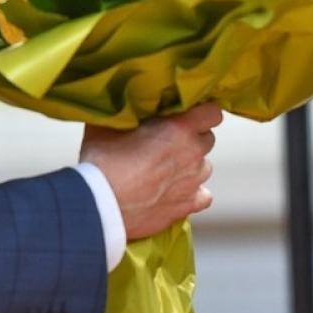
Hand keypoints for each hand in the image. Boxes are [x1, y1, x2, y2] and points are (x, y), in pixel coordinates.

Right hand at [80, 103, 221, 239]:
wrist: (100, 205)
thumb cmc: (103, 163)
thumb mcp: (108, 125)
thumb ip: (126, 113)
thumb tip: (124, 106)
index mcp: (180, 128)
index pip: (212, 112)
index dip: (202, 113)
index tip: (189, 115)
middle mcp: (192, 153)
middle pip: (207, 139)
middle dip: (192, 138)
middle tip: (169, 142)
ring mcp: (193, 181)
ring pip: (204, 167)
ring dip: (191, 165)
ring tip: (167, 170)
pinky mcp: (186, 206)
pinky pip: (203, 196)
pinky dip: (192, 193)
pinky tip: (175, 192)